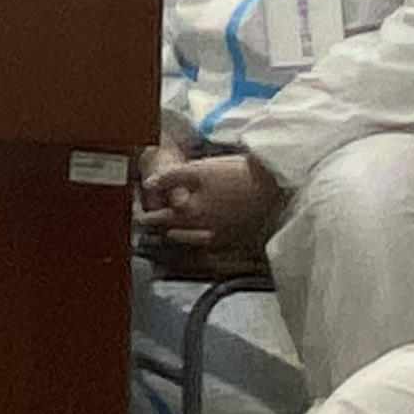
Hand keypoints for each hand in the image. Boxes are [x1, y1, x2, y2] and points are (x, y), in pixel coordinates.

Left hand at [143, 150, 285, 265]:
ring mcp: (218, 237)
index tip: (138, 214)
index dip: (145, 215)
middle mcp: (200, 231)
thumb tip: (148, 185)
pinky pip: (208, 244)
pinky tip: (198, 235)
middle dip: (158, 225)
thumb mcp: (200, 169)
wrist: (276, 187)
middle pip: (171, 231)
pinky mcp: (234, 239)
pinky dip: (197, 240)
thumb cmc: (238, 174)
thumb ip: (170, 178)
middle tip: (147, 222)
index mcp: (189, 213)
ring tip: (168, 230)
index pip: (157, 218)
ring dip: (175, 234)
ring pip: (189, 239)